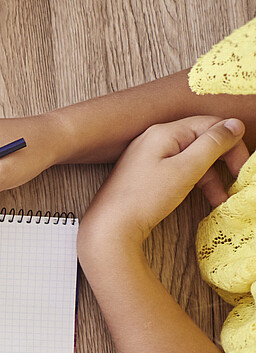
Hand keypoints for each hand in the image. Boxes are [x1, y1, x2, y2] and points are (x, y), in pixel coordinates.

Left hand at [81, 116, 246, 250]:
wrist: (111, 227)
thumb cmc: (146, 198)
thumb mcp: (186, 169)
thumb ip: (212, 144)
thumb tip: (235, 124)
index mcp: (164, 132)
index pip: (210, 125)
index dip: (232, 144)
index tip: (243, 168)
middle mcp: (155, 138)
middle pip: (202, 140)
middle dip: (223, 161)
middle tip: (238, 181)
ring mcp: (149, 156)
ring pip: (192, 158)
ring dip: (212, 176)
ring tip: (223, 199)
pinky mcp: (146, 174)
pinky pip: (179, 170)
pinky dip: (195, 182)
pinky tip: (207, 199)